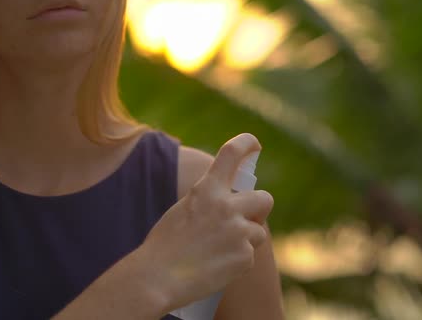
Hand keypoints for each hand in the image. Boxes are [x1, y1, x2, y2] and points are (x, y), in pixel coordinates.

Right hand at [136, 133, 273, 311]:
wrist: (157, 278)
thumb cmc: (164, 246)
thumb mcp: (184, 211)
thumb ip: (209, 203)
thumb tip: (233, 207)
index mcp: (206, 190)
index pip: (231, 154)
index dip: (246, 144)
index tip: (255, 144)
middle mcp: (226, 206)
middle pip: (264, 198)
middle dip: (259, 209)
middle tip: (247, 220)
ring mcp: (238, 231)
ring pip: (259, 232)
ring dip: (246, 240)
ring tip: (219, 252)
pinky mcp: (245, 256)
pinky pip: (250, 256)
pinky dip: (237, 263)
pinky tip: (216, 268)